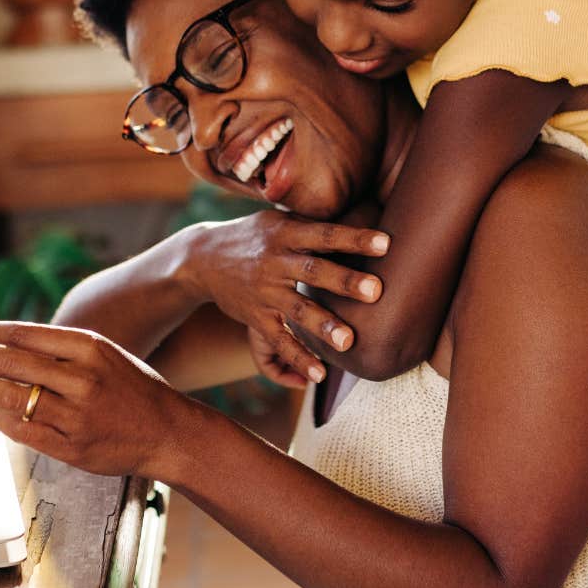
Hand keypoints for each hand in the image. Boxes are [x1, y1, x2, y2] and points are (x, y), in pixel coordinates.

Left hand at [0, 321, 209, 479]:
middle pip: (12, 364)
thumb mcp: (107, 355)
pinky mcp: (71, 448)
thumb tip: (9, 343)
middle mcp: (83, 380)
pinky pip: (22, 432)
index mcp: (92, 349)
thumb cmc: (134, 389)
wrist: (169, 432)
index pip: (27, 334)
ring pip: (11, 399)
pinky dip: (0, 421)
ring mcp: (76, 416)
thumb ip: (65, 349)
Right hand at [179, 213, 388, 383]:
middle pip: (313, 271)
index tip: (386, 244)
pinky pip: (279, 340)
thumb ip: (313, 224)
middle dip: (344, 281)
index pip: (324, 234)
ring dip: (323, 326)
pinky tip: (319, 375)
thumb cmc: (255, 235)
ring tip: (348, 342)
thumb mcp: (278, 220)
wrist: (202, 258)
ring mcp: (265, 292)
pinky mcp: (256, 317)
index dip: (354, 238)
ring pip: (297, 310)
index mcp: (286, 234)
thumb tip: (363, 212)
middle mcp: (275, 262)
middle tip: (376, 291)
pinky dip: (298, 358)